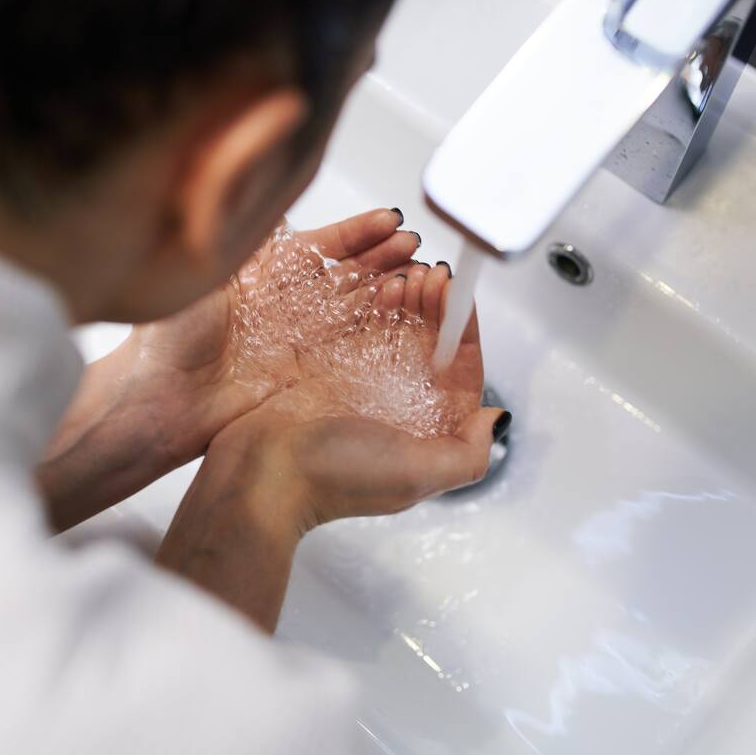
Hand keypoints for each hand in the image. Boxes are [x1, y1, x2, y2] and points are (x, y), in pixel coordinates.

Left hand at [129, 206, 418, 452]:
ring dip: (388, 290)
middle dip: (383, 257)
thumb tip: (267, 178)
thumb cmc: (166, 336)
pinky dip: (380, 330)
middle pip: (346, 273)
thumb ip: (243, 226)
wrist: (160, 399)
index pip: (322, 245)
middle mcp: (285, 303)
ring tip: (418, 275)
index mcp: (263, 274)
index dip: (356, 233)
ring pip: (356, 307)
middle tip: (412, 245)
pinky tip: (404, 315)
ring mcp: (298, 338)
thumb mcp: (208, 269)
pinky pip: (352, 346)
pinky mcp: (306, 372)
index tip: (388, 220)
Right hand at [206, 271, 502, 529]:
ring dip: (406, 296)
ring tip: (403, 276)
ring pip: (396, 326)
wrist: (262, 474)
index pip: (460, 367)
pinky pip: (357, 324)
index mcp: (425, 427)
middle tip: (428, 276)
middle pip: (430, 340)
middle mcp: (397, 402)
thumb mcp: (416, 475)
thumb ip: (466, 455)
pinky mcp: (327, 366)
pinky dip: (369, 300)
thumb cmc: (334, 478)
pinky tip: (374, 285)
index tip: (455, 295)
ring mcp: (361, 381)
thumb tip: (493, 419)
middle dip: (436, 304)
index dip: (463, 328)